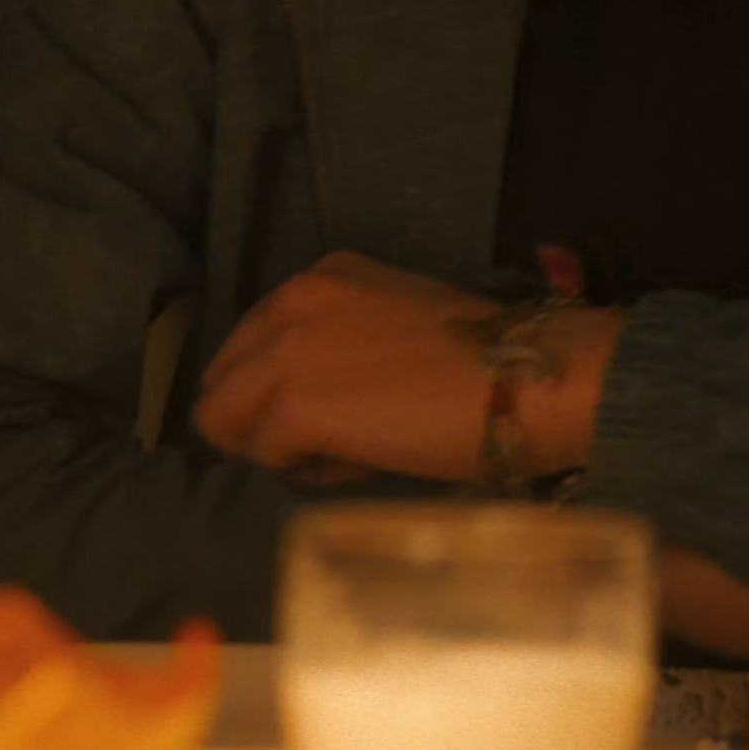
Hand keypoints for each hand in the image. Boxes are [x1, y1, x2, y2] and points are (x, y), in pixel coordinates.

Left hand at [193, 251, 618, 483]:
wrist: (525, 379)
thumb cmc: (482, 360)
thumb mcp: (395, 322)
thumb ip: (340, 344)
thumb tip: (302, 407)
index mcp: (321, 277)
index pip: (250, 342)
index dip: (277, 388)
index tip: (329, 411)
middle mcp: (293, 301)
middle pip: (223, 382)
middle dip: (260, 419)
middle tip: (323, 443)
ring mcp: (287, 352)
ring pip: (223, 422)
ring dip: (272, 446)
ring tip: (338, 454)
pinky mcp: (295, 406)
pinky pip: (265, 457)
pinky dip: (302, 471)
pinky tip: (357, 463)